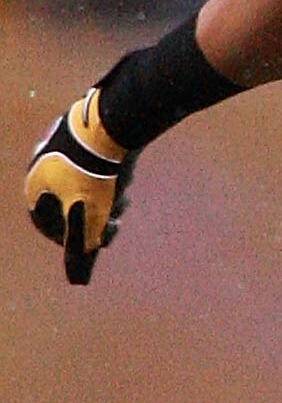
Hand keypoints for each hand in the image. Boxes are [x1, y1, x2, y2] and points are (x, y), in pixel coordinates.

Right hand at [25, 89, 133, 285]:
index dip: (71, 241)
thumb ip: (81, 247)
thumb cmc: (95, 176)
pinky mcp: (83, 137)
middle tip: (114, 226)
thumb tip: (78, 278)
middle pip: (70, 206)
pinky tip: (126, 182)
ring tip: (123, 203)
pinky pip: (96, 166)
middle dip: (94, 220)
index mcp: (34, 186)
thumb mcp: (89, 218)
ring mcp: (62, 149)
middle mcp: (43, 166)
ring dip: (105, 202)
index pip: (47, 225)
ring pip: (85, 187)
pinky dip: (109, 181)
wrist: (112, 125)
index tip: (92, 244)